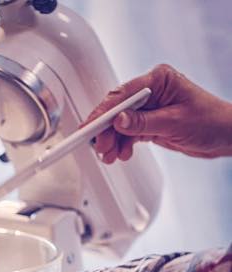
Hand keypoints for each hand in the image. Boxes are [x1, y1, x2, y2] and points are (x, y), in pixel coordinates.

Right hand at [87, 64, 231, 162]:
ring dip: (113, 141)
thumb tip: (118, 121)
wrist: (227, 136)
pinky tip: (122, 153)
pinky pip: (128, 132)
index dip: (103, 113)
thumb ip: (143, 122)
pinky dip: (122, 144)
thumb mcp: (174, 122)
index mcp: (159, 79)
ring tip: (111, 156)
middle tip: (100, 147)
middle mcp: (152, 91)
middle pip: (117, 110)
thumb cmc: (212, 121)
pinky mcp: (149, 121)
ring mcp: (150, 107)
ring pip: (120, 124)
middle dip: (106, 131)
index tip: (90, 126)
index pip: (122, 95)